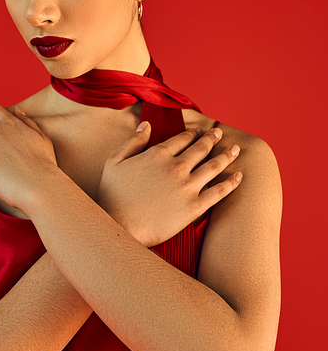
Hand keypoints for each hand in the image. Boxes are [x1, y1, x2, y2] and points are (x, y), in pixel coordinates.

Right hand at [96, 124, 241, 246]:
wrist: (119, 225)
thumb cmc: (111, 195)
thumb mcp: (115, 161)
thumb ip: (133, 141)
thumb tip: (146, 124)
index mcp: (158, 154)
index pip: (182, 139)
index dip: (192, 133)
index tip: (199, 131)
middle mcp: (176, 166)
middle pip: (200, 148)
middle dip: (212, 138)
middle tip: (219, 133)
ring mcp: (187, 186)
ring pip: (213, 166)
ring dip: (226, 155)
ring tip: (235, 149)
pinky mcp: (194, 207)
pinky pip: (218, 192)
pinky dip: (230, 183)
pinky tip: (238, 176)